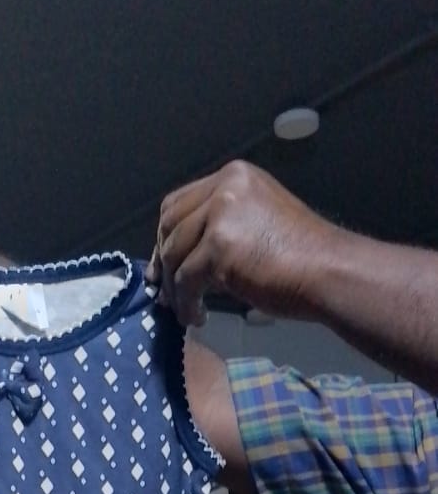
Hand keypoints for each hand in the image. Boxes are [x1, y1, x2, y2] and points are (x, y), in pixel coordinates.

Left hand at [147, 161, 336, 327]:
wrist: (329, 272)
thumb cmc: (301, 256)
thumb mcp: (255, 224)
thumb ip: (220, 226)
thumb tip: (181, 257)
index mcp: (234, 176)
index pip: (179, 202)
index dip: (166, 236)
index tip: (165, 266)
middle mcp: (225, 186)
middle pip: (170, 224)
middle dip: (164, 261)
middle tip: (165, 292)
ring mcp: (221, 214)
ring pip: (174, 254)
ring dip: (174, 288)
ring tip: (185, 309)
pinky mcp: (219, 246)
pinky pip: (185, 280)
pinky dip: (186, 303)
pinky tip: (197, 316)